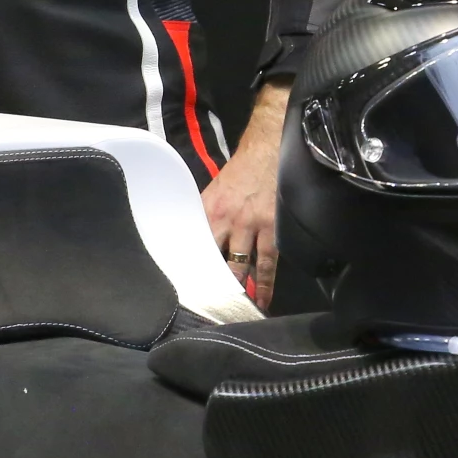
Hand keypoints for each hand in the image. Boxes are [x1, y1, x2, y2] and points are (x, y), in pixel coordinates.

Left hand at [202, 78, 287, 309]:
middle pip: (214, 260)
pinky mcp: (273, 229)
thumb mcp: (214, 189)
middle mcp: (225, 220)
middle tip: (207, 309)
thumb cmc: (241, 168)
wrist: (269, 146)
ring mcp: (251, 226)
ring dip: (238, 289)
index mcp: (206, 210)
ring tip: (235, 311)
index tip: (184, 290)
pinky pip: (268, 262)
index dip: (189, 268)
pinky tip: (264, 300)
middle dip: (211, 284)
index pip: (193, 245)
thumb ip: (207, 214)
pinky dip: (266, 283)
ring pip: (241, 266)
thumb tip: (199, 238)